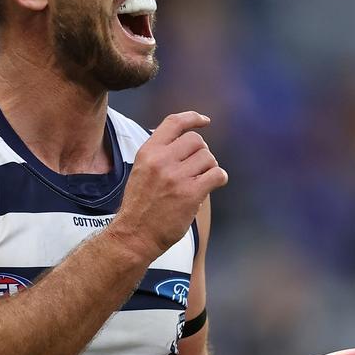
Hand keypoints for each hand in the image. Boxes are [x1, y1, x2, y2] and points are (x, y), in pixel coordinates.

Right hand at [111, 111, 227, 261]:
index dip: (193, 118)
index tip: (205, 121)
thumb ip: (159, 155)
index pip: (174, 123)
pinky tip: (214, 184)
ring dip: (210, 168)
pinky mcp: (190, 194)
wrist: (134, 235)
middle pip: (197, 141)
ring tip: (201, 180)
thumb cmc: (140, 206)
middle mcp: (161, 161)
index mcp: (148, 152)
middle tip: (198, 168)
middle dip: (202, 153)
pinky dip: (219, 178)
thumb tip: (185, 141)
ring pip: (208, 158)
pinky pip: (217, 175)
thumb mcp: (141, 171)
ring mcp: (176, 177)